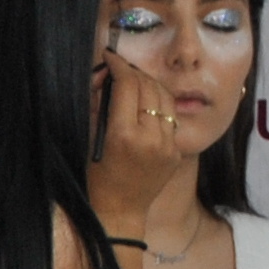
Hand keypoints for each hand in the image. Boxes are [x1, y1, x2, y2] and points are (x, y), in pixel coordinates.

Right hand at [97, 41, 180, 171]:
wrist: (120, 210)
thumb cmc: (96, 176)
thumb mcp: (91, 138)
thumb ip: (100, 105)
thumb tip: (106, 77)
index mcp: (124, 134)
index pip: (127, 84)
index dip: (118, 65)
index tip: (110, 58)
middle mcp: (150, 137)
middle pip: (147, 86)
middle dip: (132, 72)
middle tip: (119, 71)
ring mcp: (167, 144)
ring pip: (164, 96)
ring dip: (148, 84)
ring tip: (134, 84)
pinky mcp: (176, 150)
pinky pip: (170, 116)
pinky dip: (157, 105)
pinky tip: (145, 106)